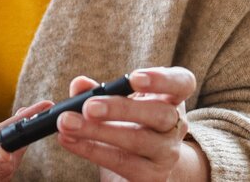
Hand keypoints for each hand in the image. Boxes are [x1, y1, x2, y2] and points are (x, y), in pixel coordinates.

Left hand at [56, 67, 207, 181]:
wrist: (145, 165)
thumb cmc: (130, 124)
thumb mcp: (118, 103)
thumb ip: (98, 92)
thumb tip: (80, 85)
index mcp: (172, 98)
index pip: (182, 83)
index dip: (161, 79)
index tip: (134, 78)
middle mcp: (175, 125)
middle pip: (159, 114)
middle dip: (121, 109)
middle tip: (88, 107)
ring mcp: (167, 153)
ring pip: (138, 141)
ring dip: (98, 132)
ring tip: (67, 123)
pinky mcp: (152, 176)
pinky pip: (122, 163)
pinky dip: (91, 150)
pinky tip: (69, 141)